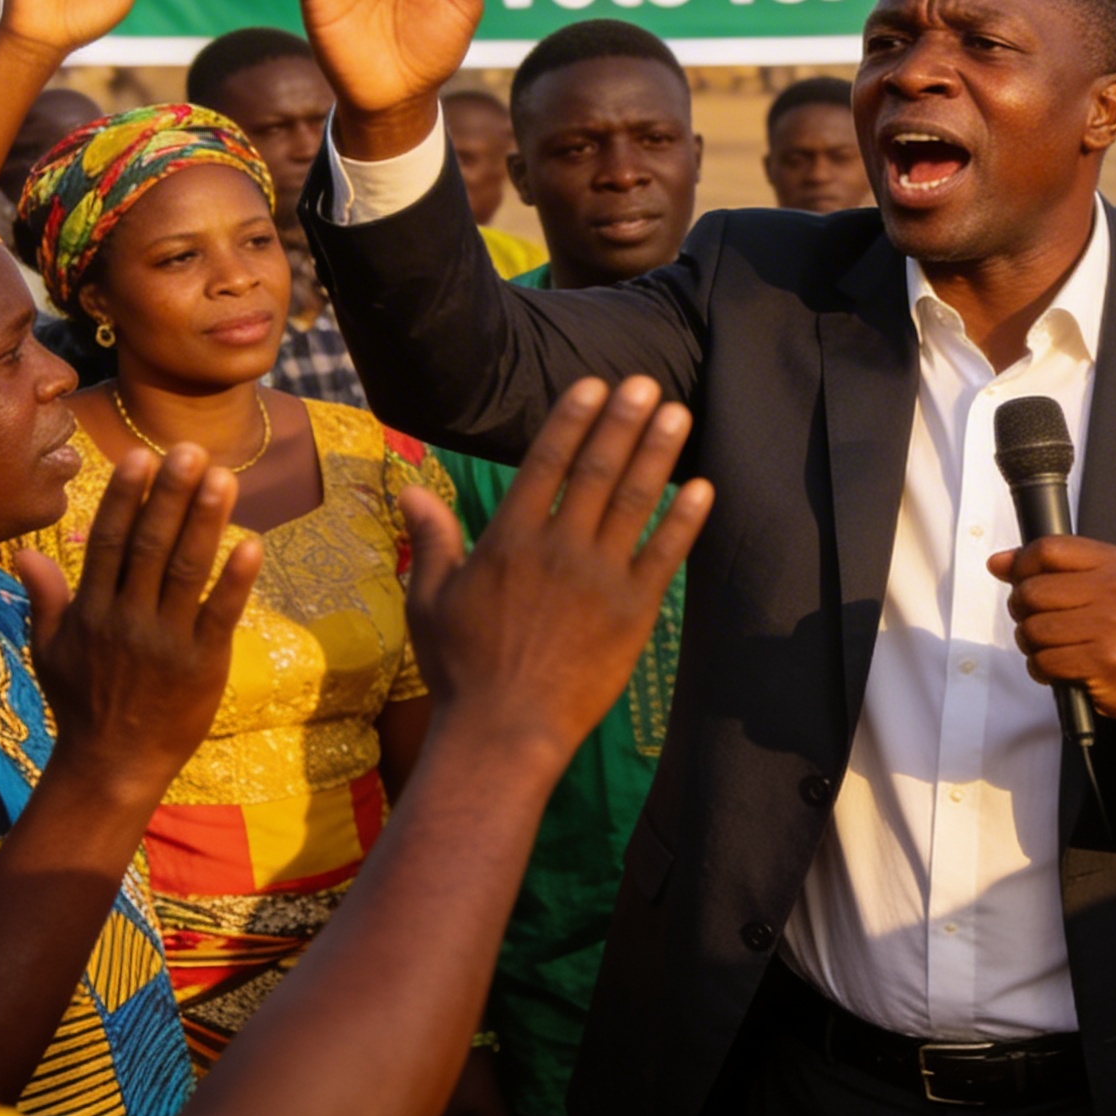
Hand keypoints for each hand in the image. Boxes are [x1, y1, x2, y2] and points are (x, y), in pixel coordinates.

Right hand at [8, 445, 261, 808]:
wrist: (112, 764)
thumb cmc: (83, 701)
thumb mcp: (51, 650)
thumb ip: (46, 597)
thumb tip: (25, 552)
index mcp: (92, 611)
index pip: (111, 542)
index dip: (126, 498)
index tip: (140, 457)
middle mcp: (126, 619)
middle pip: (150, 546)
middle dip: (170, 494)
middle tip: (189, 448)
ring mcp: (165, 641)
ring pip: (186, 570)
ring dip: (205, 521)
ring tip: (222, 476)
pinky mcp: (202, 663)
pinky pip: (220, 614)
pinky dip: (236, 580)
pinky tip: (252, 544)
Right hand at [398, 376, 712, 771]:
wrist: (502, 732)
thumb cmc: (460, 669)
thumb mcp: (431, 599)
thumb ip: (433, 539)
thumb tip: (412, 489)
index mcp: (510, 541)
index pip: (547, 463)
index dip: (573, 419)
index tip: (596, 385)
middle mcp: (559, 548)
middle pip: (597, 470)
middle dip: (624, 422)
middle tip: (647, 383)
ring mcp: (600, 579)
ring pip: (635, 502)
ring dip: (658, 453)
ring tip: (678, 414)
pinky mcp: (634, 612)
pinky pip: (665, 555)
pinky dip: (686, 519)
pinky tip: (702, 486)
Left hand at [988, 536, 1115, 725]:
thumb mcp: (1095, 587)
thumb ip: (1047, 570)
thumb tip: (998, 562)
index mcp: (1114, 562)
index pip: (1048, 549)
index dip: (1021, 565)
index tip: (1018, 580)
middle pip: (1033, 591)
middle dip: (1022, 610)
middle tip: (1036, 621)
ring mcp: (1113, 625)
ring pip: (1034, 629)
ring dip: (1030, 643)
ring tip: (1048, 646)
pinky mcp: (1105, 661)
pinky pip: (1044, 661)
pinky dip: (1040, 668)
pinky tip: (1057, 667)